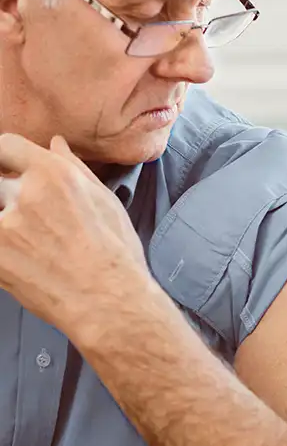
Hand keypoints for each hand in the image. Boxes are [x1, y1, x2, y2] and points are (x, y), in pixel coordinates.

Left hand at [0, 134, 148, 338]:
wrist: (108, 301)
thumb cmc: (115, 255)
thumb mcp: (106, 202)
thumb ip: (75, 169)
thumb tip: (56, 144)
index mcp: (55, 175)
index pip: (7, 146)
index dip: (7, 158)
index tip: (10, 170)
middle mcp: (26, 194)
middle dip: (6, 194)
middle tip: (23, 213)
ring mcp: (5, 226)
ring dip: (7, 222)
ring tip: (27, 238)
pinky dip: (5, 248)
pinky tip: (22, 258)